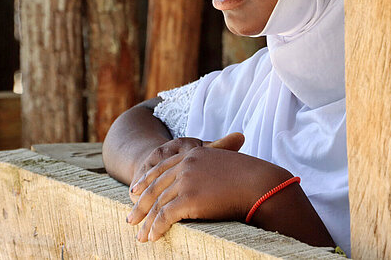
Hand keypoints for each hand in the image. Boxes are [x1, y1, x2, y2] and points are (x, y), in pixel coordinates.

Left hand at [126, 133, 289, 241]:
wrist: (260, 182)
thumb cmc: (249, 176)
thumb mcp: (224, 165)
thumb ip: (208, 171)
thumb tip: (203, 184)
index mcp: (193, 153)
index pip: (163, 168)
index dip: (147, 181)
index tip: (135, 192)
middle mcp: (186, 165)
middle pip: (156, 185)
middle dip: (141, 203)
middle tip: (130, 218)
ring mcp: (186, 180)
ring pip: (158, 203)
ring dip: (147, 222)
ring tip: (140, 236)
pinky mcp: (189, 198)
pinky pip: (166, 215)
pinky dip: (156, 228)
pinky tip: (152, 237)